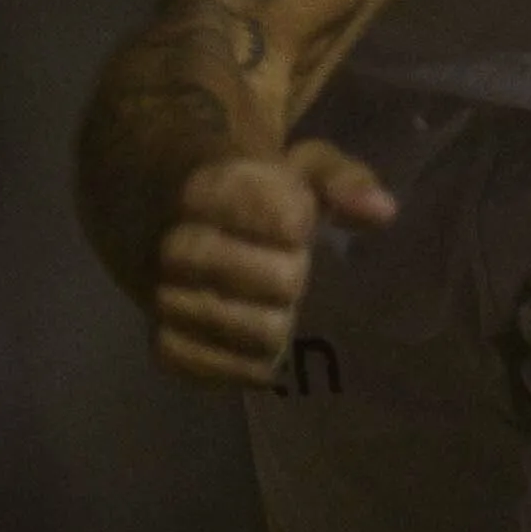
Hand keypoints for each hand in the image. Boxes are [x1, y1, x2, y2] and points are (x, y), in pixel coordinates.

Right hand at [148, 141, 391, 387]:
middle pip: (281, 283)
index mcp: (211, 188)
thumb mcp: (293, 162)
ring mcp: (160, 298)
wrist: (147, 207)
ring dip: (276, 320)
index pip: (286, 221)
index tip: (293, 217)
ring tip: (266, 298)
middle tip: (284, 264)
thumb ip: (341, 178)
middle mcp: (176, 246)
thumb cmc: (245, 185)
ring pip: (256, 333)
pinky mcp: (160, 342)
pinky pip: (221, 369)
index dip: (299, 223)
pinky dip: (248, 360)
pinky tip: (254, 338)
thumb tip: (383, 212)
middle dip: (294, 275)